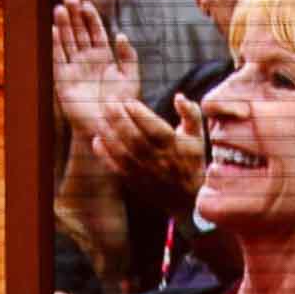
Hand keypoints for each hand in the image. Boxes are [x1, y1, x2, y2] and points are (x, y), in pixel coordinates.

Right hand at [52, 0, 140, 139]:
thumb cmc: (123, 105)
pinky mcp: (63, 81)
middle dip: (74, 16)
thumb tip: (121, 35)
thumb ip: (128, 56)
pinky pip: (58, 59)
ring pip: (67, 42)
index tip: (87, 4)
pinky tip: (52, 30)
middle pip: (78, 33)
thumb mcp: (131, 78)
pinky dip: (54, 45)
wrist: (109, 127)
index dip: (91, 18)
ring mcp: (74, 70)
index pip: (95, 33)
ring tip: (59, 8)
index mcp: (103, 58)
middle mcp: (87, 61)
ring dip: (63, 25)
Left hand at [92, 92, 206, 211]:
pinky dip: (105, 154)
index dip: (139, 114)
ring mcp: (145, 172)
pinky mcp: (134, 182)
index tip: (127, 101)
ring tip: (101, 118)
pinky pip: (116, 168)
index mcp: (175, 146)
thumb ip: (191, 114)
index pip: (154, 128)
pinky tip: (97, 139)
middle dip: (119, 119)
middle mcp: (159, 160)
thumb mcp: (197, 136)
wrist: (188, 197)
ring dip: (109, 134)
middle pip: (135, 138)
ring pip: (123, 152)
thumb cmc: (191, 159)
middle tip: (108, 103)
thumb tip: (179, 97)